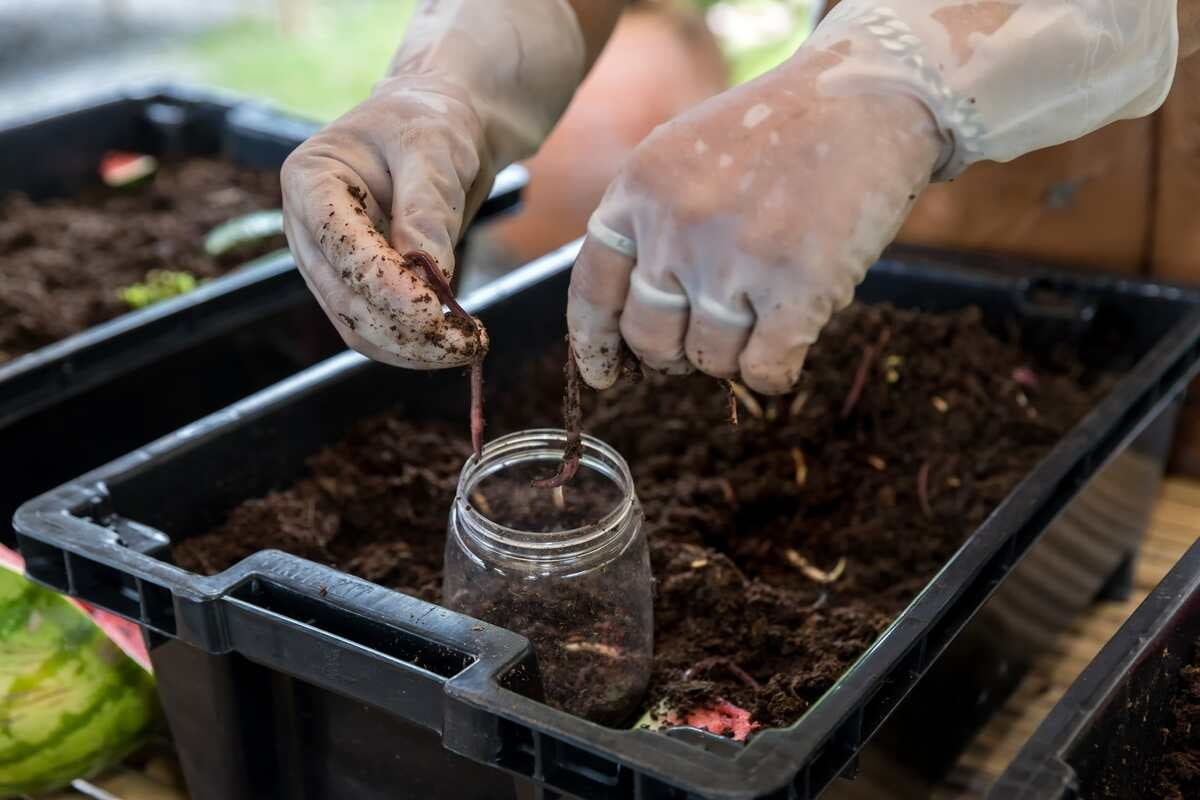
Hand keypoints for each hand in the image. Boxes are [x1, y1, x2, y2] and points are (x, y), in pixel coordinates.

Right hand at [282, 0, 591, 368]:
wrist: (441, 130)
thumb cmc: (431, 124)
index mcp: (310, 179)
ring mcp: (327, 263)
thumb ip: (426, 210)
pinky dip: (412, 346)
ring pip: (356, 326)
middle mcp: (307, 228)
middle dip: (404, 328)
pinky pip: (375, 330)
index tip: (435, 311)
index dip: (383, 284)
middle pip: (344, 297)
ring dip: (410, 348)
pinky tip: (453, 345)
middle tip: (464, 342)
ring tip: (466, 347)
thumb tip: (428, 275)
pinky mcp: (354, 286)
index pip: (338, 244)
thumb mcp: (433, 150)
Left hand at [568, 50, 941, 394]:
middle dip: (676, 353)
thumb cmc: (777, 135)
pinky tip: (790, 346)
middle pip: (651, 338)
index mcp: (639, 190)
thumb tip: (634, 333)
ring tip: (765, 312)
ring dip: (737, 354)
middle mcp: (674, 227)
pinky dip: (775, 372)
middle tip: (709, 336)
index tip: (605, 376)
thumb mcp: (684, 158)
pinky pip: (764, 371)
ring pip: (711, 360)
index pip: (594, 289)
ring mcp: (733, 259)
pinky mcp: (796, 287)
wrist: (866, 95)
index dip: (597, 343)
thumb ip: (650, 227)